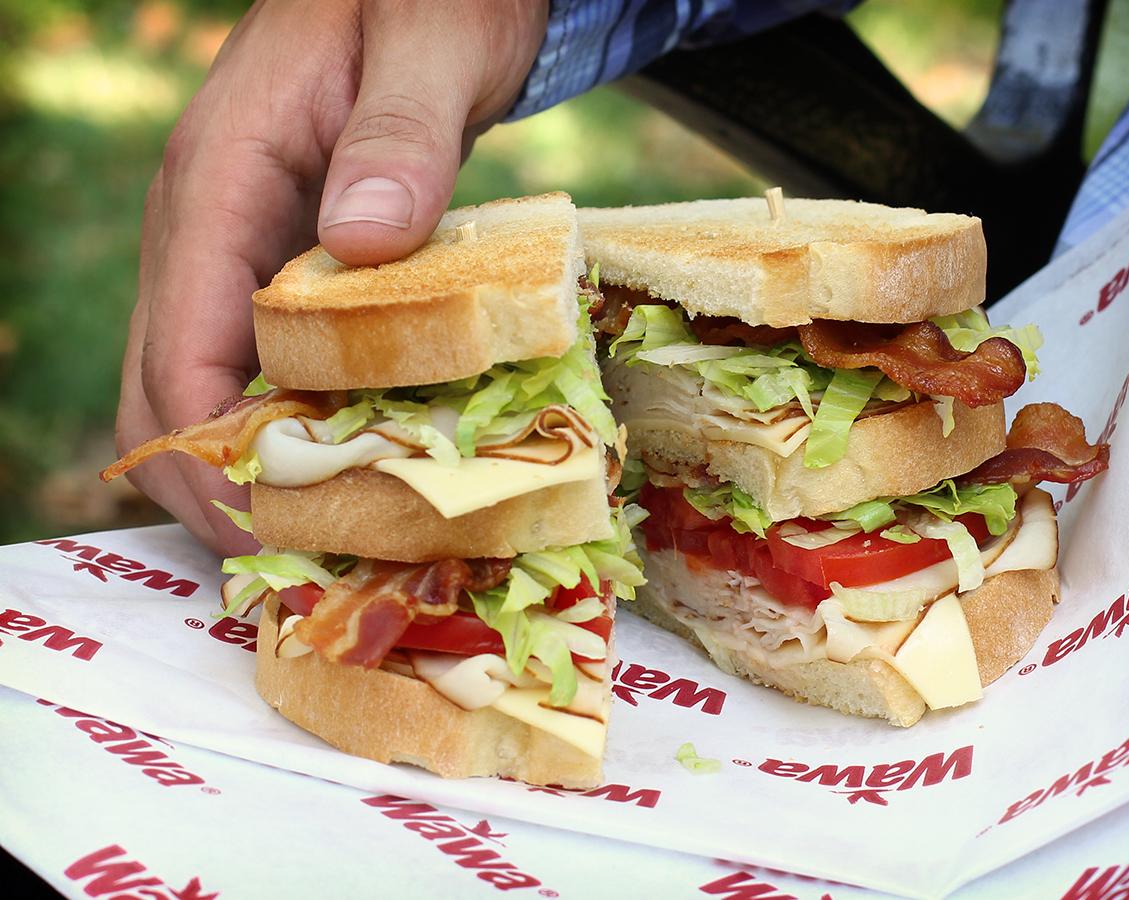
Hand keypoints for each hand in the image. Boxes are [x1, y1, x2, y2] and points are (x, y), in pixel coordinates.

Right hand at [115, 0, 547, 555]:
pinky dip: (295, 425)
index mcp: (220, 178)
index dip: (211, 454)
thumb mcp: (428, 44)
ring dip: (258, 466)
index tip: (269, 528)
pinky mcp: (285, 265)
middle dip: (222, 483)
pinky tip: (359, 462)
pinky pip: (262, 365)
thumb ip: (399, 135)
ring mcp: (240, 249)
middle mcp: (208, 226)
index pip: (181, 347)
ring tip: (339, 530)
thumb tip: (361, 241)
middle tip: (310, 554)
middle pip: (171, 389)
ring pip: (209, 387)